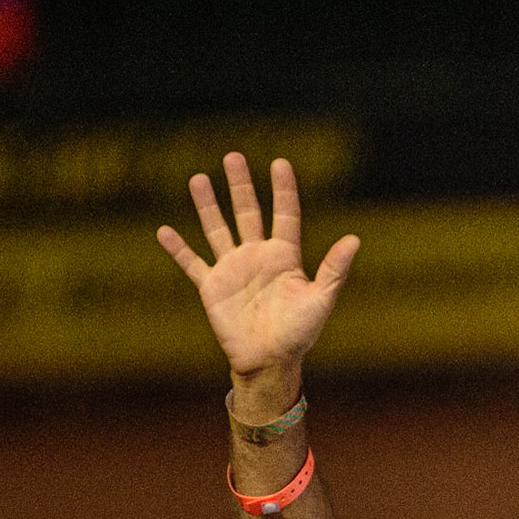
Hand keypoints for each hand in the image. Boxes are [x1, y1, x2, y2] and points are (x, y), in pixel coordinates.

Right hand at [157, 153, 359, 384]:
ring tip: (197, 178)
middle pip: (247, 212)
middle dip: (240, 185)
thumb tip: (354, 239)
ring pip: (217, 229)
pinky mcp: (212, 287)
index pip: (285, 214)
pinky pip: (192, 264)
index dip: (283, 190)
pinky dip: (178, 249)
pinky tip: (163, 232)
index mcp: (285, 256)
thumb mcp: (321, 299)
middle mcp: (257, 257)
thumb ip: (334, 269)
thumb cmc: (300, 333)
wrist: (270, 361)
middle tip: (233, 157)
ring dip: (208, 205)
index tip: (280, 163)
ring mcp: (233, 269)